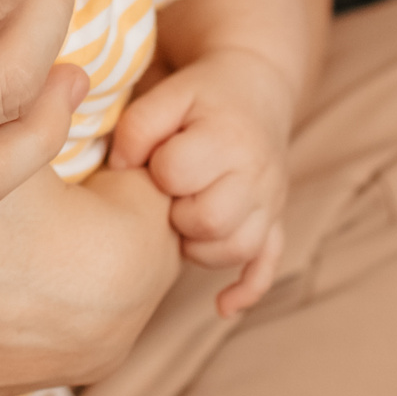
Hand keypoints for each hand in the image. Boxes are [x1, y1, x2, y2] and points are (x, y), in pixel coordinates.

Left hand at [108, 47, 295, 314]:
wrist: (255, 89)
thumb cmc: (201, 97)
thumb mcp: (169, 94)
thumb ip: (138, 127)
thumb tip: (120, 170)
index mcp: (228, 138)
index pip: (177, 172)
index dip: (156, 168)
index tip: (157, 155)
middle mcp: (258, 174)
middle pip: (209, 220)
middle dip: (178, 211)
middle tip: (170, 191)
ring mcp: (271, 203)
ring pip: (236, 249)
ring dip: (201, 244)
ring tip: (186, 215)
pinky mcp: (276, 222)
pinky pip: (268, 265)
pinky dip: (247, 289)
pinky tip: (223, 306)